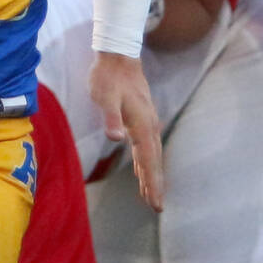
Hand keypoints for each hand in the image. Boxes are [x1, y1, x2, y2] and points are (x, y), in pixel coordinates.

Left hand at [90, 52, 163, 210]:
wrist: (118, 56)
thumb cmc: (108, 77)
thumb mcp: (105, 97)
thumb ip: (110, 118)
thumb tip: (117, 138)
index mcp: (141, 124)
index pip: (149, 159)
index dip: (152, 182)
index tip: (156, 203)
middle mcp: (149, 125)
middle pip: (155, 160)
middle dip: (156, 184)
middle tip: (157, 206)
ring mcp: (148, 122)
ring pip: (153, 154)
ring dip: (152, 175)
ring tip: (152, 195)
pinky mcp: (143, 118)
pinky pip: (148, 146)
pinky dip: (148, 161)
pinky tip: (144, 169)